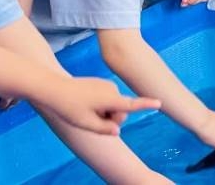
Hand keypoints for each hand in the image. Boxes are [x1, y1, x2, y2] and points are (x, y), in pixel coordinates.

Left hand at [39, 76, 160, 134]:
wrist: (54, 87)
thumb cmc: (69, 107)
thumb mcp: (85, 124)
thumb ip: (104, 129)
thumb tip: (118, 130)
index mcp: (110, 99)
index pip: (132, 105)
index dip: (146, 105)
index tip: (160, 103)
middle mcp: (112, 89)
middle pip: (121, 111)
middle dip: (111, 118)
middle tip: (92, 120)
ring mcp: (107, 85)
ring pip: (114, 105)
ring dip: (104, 112)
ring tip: (86, 110)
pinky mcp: (102, 84)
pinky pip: (107, 99)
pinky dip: (100, 105)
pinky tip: (85, 104)